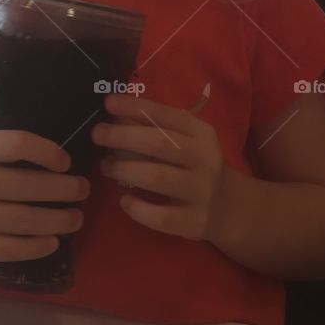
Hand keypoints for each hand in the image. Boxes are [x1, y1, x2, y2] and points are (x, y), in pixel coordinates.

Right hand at [0, 117, 90, 263]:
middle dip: (65, 190)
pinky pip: (10, 249)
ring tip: (76, 218)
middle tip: (83, 190)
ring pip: (24, 221)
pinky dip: (37, 247)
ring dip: (58, 221)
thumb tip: (46, 120)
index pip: (17, 145)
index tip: (66, 162)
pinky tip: (53, 241)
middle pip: (28, 187)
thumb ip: (0, 126)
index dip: (47, 151)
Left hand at [91, 94, 223, 239]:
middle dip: (123, 136)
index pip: (166, 115)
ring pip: (157, 177)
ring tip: (106, 166)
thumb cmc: (193, 165)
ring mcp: (201, 191)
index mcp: (201, 133)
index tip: (108, 103)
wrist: (226, 207)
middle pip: (159, 143)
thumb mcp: (183, 141)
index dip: (135, 107)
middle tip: (97, 134)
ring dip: (125, 168)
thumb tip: (115, 113)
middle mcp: (205, 159)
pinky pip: (161, 217)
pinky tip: (124, 201)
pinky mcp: (195, 221)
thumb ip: (153, 127)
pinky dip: (138, 209)